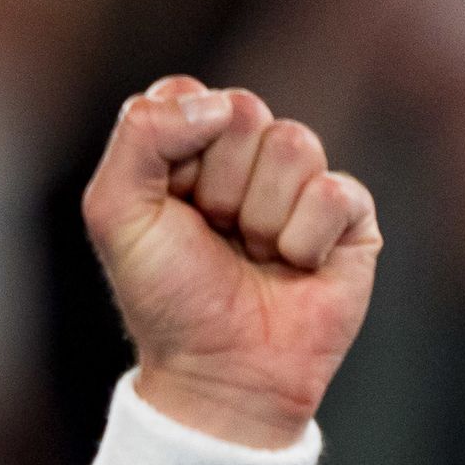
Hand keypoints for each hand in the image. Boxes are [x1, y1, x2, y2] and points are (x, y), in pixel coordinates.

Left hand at [83, 78, 383, 448]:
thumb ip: (141, 136)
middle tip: (210, 233)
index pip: (185, 92)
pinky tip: (292, 268)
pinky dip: (302, 239)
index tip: (164, 201)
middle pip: (242, 110)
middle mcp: (242, 159)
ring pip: (293, 143)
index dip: (173, 145)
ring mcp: (299, 183)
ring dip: (259, 214)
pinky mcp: (348, 215)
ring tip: (250, 254)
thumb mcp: (116, 213)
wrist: (218, 371)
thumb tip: (218, 102)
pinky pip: (334, 190)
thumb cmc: (165, 296)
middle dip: (215, 181)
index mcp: (183, 150)